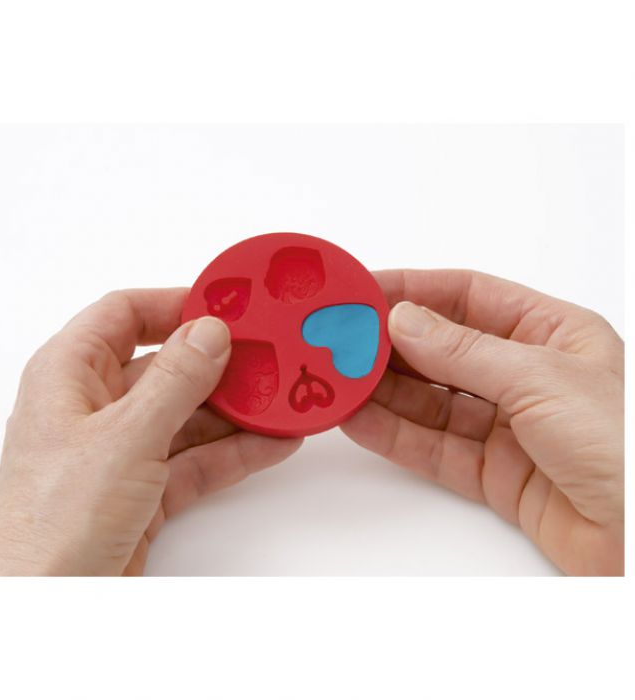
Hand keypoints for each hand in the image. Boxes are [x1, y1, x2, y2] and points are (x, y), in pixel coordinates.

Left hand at [0, 289, 301, 575]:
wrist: (47, 608)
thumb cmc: (55, 523)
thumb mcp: (125, 438)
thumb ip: (175, 381)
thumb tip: (211, 332)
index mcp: (68, 374)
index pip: (123, 314)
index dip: (174, 303)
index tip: (225, 304)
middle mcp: (93, 406)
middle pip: (164, 365)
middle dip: (217, 363)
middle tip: (266, 354)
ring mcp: (120, 448)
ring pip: (186, 414)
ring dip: (234, 410)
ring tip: (280, 399)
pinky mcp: (143, 488)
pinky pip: (195, 457)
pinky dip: (233, 452)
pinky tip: (271, 445)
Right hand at [341, 270, 623, 574]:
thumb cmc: (629, 446)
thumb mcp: (541, 378)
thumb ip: (464, 351)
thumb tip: (403, 320)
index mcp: (552, 333)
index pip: (468, 297)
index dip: (413, 290)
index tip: (363, 291)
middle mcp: (527, 376)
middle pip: (443, 350)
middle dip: (389, 345)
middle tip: (340, 340)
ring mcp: (509, 427)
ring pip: (432, 402)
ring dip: (384, 392)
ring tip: (340, 382)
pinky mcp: (495, 475)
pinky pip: (435, 449)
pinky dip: (396, 436)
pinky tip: (362, 421)